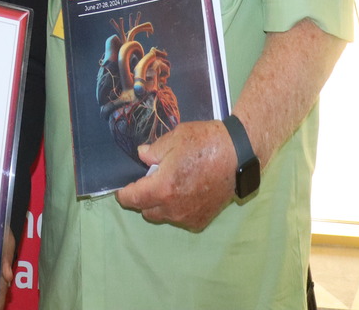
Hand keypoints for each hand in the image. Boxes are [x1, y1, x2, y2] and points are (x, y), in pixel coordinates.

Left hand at [114, 120, 235, 229]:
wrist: (238, 155)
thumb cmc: (204, 142)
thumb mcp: (174, 138)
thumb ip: (153, 151)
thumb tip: (142, 156)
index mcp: (163, 188)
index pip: (133, 198)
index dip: (124, 194)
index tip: (121, 189)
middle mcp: (173, 208)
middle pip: (147, 210)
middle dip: (143, 197)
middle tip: (151, 179)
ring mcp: (188, 216)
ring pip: (164, 215)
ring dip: (161, 204)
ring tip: (171, 183)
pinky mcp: (202, 220)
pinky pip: (180, 218)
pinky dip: (177, 208)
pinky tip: (186, 191)